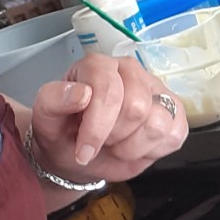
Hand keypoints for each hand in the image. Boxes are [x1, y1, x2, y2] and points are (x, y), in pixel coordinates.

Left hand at [30, 53, 187, 183]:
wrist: (79, 153)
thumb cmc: (63, 132)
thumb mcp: (45, 119)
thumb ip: (53, 100)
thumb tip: (81, 93)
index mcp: (99, 66)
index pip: (109, 90)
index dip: (97, 127)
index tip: (83, 151)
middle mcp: (131, 72)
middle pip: (137, 108)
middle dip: (114, 137)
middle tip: (100, 143)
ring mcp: (157, 90)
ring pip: (158, 124)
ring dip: (133, 146)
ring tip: (117, 144)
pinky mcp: (175, 112)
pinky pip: (175, 135)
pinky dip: (153, 150)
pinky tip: (136, 146)